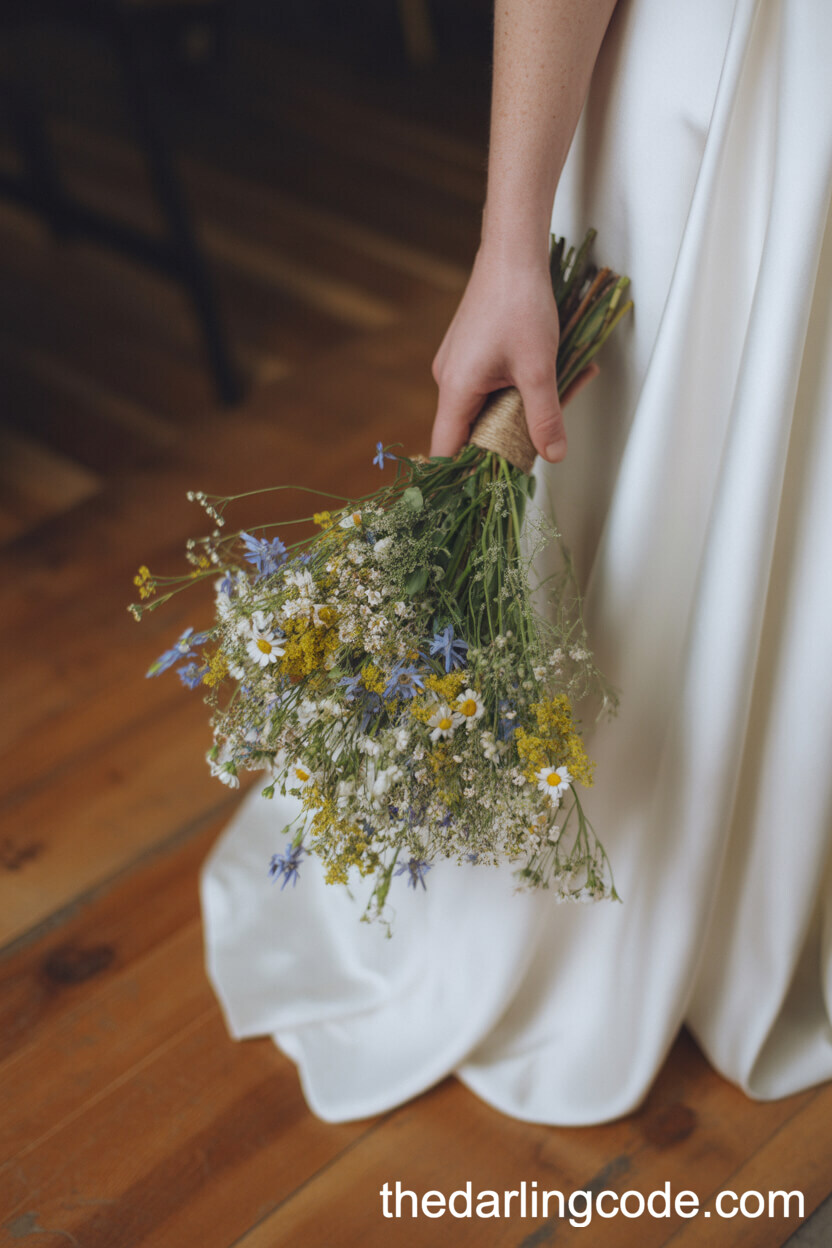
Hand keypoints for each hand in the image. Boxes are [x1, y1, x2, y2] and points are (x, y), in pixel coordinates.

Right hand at [429, 246, 597, 461]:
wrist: (512, 253)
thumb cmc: (520, 303)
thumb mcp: (539, 368)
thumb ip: (545, 416)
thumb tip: (552, 456)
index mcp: (456, 388)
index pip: (446, 449)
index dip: (462, 475)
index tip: (485, 489)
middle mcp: (448, 379)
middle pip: (467, 432)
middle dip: (502, 443)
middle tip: (537, 445)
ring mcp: (457, 366)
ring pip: (482, 409)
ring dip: (514, 413)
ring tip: (552, 400)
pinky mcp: (469, 354)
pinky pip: (486, 388)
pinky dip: (513, 392)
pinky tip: (544, 379)